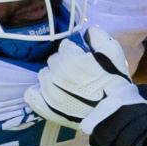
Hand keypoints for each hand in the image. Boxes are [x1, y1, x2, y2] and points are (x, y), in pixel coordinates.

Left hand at [24, 27, 146, 135]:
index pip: (65, 46)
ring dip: (53, 77)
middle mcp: (55, 73)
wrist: (113, 113)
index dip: (76, 52)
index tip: (85, 60)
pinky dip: (39, 93)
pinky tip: (51, 93)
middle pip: (53, 60)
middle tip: (78, 73)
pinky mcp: (45, 107)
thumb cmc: (114, 82)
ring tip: (67, 86)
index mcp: (69, 59)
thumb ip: (98, 36)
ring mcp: (48, 92)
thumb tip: (87, 31)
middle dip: (63, 63)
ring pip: (44, 75)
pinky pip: (32, 95)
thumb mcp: (113, 52)